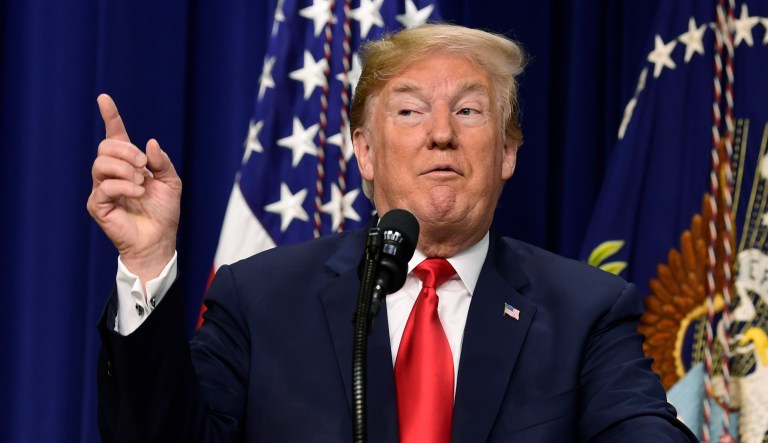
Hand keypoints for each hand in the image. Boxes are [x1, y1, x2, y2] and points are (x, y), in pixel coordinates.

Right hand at [87, 94, 181, 283]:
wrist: (159, 240)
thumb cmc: (164, 212)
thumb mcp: (171, 182)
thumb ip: (162, 162)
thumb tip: (150, 143)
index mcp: (128, 165)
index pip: (115, 136)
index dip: (110, 116)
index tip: (104, 98)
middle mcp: (111, 174)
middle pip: (105, 147)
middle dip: (127, 152)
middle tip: (145, 166)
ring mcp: (102, 189)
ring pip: (101, 164)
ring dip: (126, 169)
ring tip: (142, 182)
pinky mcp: (97, 205)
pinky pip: (105, 187)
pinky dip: (125, 186)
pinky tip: (139, 193)